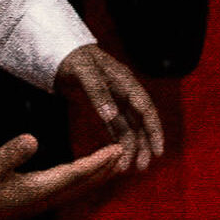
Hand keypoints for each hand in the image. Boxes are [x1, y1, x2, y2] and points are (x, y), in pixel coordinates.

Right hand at [0, 135, 122, 219]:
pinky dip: (81, 178)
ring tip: (115, 160)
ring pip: (77, 188)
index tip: (119, 148)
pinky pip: (66, 189)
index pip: (77, 173)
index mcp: (38, 189)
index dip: (99, 160)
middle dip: (107, 168)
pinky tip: (80, 171)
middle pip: (85, 183)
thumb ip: (10, 154)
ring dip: (97, 175)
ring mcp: (39, 202)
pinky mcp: (32, 202)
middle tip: (129, 150)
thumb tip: (32, 138)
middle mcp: (45, 198)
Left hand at [54, 45, 165, 171]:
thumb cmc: (74, 59)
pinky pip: (116, 126)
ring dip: (131, 146)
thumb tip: (111, 116)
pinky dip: (118, 140)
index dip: (154, 130)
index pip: (146, 109)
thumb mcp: (84, 72)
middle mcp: (125, 93)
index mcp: (125, 82)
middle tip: (142, 167)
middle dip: (144, 145)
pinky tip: (119, 154)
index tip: (158, 150)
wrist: (61, 52)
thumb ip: (97, 92)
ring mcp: (116, 100)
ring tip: (129, 168)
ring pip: (129, 126)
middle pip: (140, 122)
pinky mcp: (105, 106)